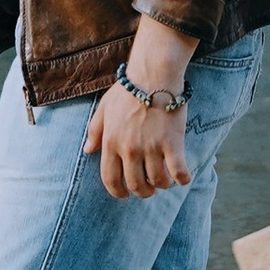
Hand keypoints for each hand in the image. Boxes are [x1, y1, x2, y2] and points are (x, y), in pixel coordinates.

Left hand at [85, 24, 198, 197]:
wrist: (153, 75)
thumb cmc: (128, 90)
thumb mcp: (104, 108)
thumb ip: (94, 131)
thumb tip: (87, 150)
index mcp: (111, 142)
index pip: (110, 179)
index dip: (118, 192)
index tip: (125, 195)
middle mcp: (129, 149)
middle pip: (136, 185)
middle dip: (143, 192)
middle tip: (149, 188)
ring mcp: (151, 147)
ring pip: (158, 181)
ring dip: (162, 185)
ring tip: (165, 180)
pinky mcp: (172, 143)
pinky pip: (178, 172)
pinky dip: (182, 178)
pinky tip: (182, 176)